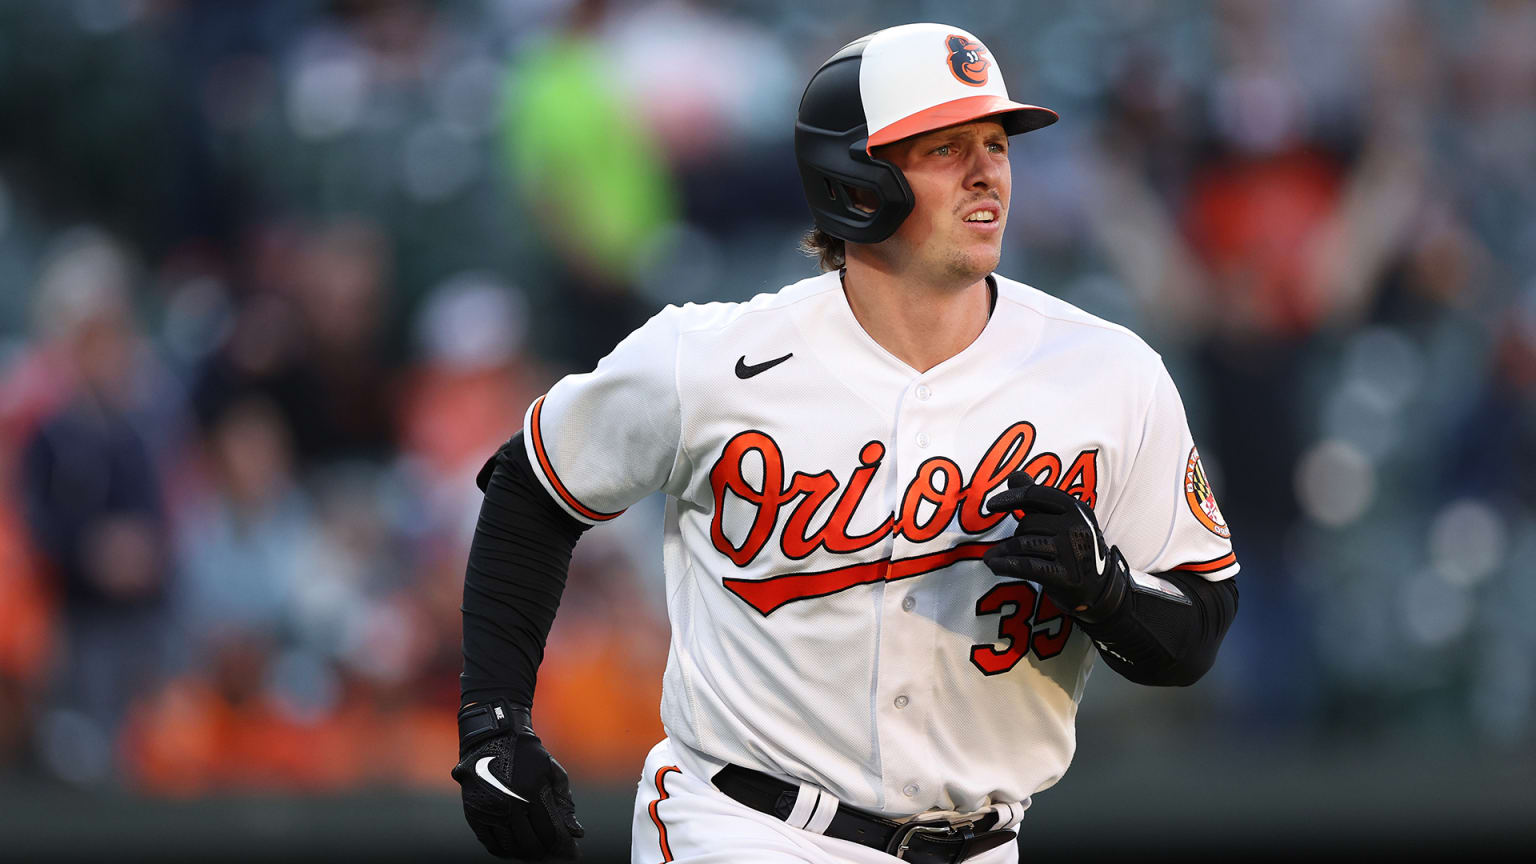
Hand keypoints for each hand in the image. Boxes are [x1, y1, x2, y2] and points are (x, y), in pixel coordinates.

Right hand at [451, 703, 583, 860]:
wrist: (492, 735)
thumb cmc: (528, 753)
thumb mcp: (552, 771)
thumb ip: (565, 802)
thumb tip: (577, 832)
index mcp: (532, 792)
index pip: (551, 833)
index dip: (564, 846)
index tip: (572, 853)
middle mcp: (510, 804)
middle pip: (531, 845)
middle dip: (546, 852)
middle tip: (552, 851)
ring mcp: (490, 811)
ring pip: (512, 848)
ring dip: (526, 853)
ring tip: (535, 849)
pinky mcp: (474, 813)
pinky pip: (492, 844)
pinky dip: (505, 850)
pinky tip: (515, 847)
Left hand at [983, 471, 1128, 622]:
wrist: (1101, 589)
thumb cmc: (1075, 550)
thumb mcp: (1065, 520)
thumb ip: (1039, 499)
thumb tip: (1014, 476)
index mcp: (1078, 509)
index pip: (1036, 495)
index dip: (1011, 498)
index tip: (991, 505)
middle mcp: (1077, 527)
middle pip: (1028, 523)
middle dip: (1014, 534)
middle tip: (1008, 546)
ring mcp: (1073, 552)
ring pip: (1023, 544)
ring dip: (1003, 551)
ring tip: (993, 557)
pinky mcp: (1066, 576)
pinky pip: (1025, 565)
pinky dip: (1005, 565)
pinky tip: (994, 565)